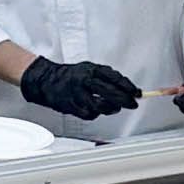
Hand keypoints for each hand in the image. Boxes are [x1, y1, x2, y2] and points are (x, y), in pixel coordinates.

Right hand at [18, 54, 142, 122]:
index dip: (128, 86)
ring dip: (111, 109)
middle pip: (110, 93)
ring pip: (101, 106)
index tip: (137, 93)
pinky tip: (96, 110)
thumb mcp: (89, 69)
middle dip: (125, 100)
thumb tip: (127, 87)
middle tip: (132, 104)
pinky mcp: (71, 106)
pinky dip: (96, 114)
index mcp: (90, 69)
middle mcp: (84, 81)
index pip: (114, 78)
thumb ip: (106, 77)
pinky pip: (89, 114)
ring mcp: (77, 94)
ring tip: (114, 107)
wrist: (47, 80)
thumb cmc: (71, 75)